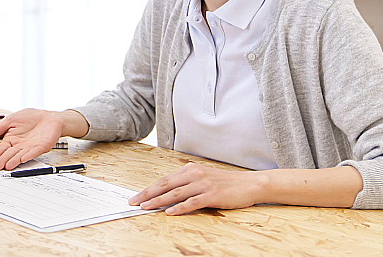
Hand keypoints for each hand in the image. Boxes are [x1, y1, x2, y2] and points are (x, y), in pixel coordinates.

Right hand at [0, 109, 85, 169]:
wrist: (48, 116)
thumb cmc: (30, 118)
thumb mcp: (10, 120)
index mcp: (12, 139)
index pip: (3, 147)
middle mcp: (20, 145)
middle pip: (10, 153)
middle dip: (4, 160)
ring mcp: (30, 147)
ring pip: (21, 155)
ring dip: (15, 161)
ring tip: (8, 165)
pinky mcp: (41, 146)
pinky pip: (34, 152)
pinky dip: (29, 155)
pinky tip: (23, 158)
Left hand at [129, 163, 265, 214]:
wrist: (249, 184)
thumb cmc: (224, 183)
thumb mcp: (202, 178)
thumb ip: (185, 183)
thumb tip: (166, 195)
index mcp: (189, 170)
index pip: (163, 180)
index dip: (148, 189)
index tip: (135, 197)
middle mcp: (194, 174)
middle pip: (165, 185)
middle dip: (147, 194)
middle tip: (134, 202)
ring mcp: (203, 184)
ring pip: (175, 193)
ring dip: (159, 201)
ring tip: (146, 207)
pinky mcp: (212, 195)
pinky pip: (192, 202)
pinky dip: (180, 208)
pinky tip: (170, 212)